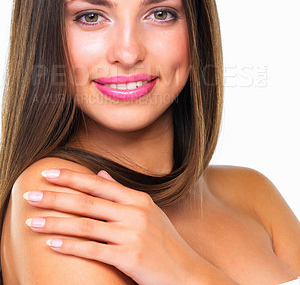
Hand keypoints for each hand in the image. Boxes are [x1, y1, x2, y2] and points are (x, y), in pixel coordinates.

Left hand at [23, 168, 201, 284]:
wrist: (186, 272)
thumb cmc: (164, 241)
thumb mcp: (147, 211)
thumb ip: (122, 193)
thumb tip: (101, 172)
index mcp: (138, 198)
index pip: (98, 183)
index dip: (71, 177)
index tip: (48, 172)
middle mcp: (134, 213)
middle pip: (87, 202)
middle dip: (56, 198)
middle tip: (30, 195)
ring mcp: (132, 234)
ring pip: (85, 225)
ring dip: (55, 224)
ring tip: (32, 223)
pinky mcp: (129, 257)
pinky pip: (93, 250)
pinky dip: (70, 247)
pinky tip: (52, 245)